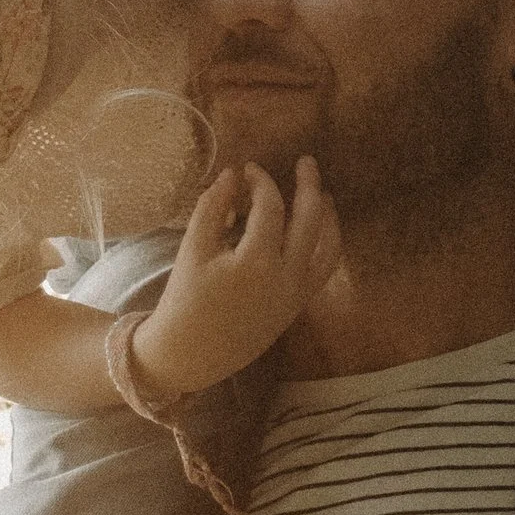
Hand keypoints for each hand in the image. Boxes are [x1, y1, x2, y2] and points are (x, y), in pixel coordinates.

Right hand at [131, 159, 344, 401]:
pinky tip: (319, 230)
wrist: (193, 353)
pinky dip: (327, 245)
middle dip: (310, 186)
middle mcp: (287, 277)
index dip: (261, 180)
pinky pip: (324, 270)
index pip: (271, 206)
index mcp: (257, 261)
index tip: (248, 169)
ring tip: (323, 193)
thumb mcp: (192, 248)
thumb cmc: (186, 299)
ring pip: (328, 247)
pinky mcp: (297, 306)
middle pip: (311, 220)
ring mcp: (297, 294)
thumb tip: (234, 174)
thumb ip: (213, 206)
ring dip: (328, 216)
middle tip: (307, 161)